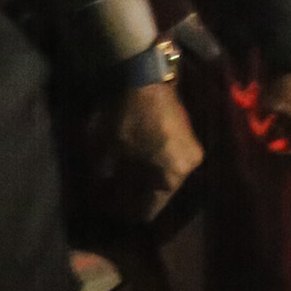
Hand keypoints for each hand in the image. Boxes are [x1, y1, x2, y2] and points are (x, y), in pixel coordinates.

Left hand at [88, 80, 203, 221]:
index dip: (129, 212)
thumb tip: (101, 187)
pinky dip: (148, 164)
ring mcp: (189, 148)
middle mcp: (189, 165)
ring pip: (163, 175)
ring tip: (116, 181)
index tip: (109, 214)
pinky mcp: (184, 134)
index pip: (153, 207)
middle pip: (160, 191)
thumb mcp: (109, 150)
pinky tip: (129, 164)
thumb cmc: (128, 117)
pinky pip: (166, 160)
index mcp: (176, 173)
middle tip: (111, 197)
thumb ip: (105, 175)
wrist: (144, 76)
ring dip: (141, 179)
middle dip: (135, 195)